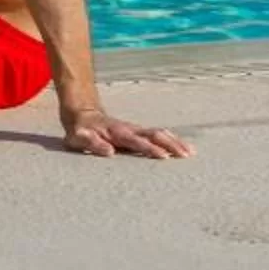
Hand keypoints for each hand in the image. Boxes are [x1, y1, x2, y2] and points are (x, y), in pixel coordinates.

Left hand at [60, 106, 191, 158]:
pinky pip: (159, 135)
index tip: (163, 156)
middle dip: (169, 144)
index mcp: (116, 132)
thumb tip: (108, 152)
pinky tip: (185, 149)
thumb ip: (91, 143)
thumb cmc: (80, 131)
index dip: (148, 148)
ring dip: (174, 142)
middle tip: (185, 155)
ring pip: (159, 133)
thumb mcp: (78, 138)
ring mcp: (136, 130)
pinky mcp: (140, 132)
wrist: (82, 113)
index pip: (135, 141)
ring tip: (190, 152)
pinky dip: (173, 141)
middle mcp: (129, 130)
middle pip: (153, 135)